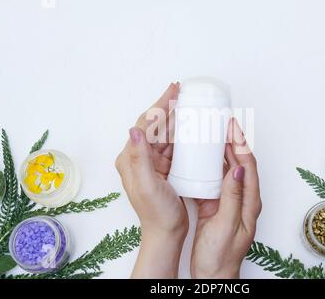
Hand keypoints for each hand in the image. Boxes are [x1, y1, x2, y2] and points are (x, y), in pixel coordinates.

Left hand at [116, 83, 187, 277]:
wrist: (166, 233)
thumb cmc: (156, 214)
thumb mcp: (146, 186)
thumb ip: (139, 158)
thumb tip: (135, 130)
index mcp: (132, 159)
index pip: (146, 124)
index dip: (160, 105)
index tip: (173, 90)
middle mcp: (140, 158)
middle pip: (156, 125)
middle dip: (169, 107)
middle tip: (184, 92)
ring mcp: (153, 162)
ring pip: (166, 133)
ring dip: (177, 119)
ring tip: (190, 105)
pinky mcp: (165, 168)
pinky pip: (174, 145)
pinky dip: (183, 135)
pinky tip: (193, 128)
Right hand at [191, 118, 261, 278]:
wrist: (213, 274)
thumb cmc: (221, 256)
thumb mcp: (226, 225)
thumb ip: (232, 197)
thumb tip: (236, 169)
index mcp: (249, 202)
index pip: (248, 165)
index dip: (241, 144)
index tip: (233, 127)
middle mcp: (242, 198)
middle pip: (240, 162)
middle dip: (233, 141)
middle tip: (223, 124)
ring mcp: (230, 201)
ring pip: (228, 168)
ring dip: (223, 150)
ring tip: (214, 134)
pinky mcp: (217, 204)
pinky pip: (216, 178)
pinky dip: (211, 164)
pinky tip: (203, 158)